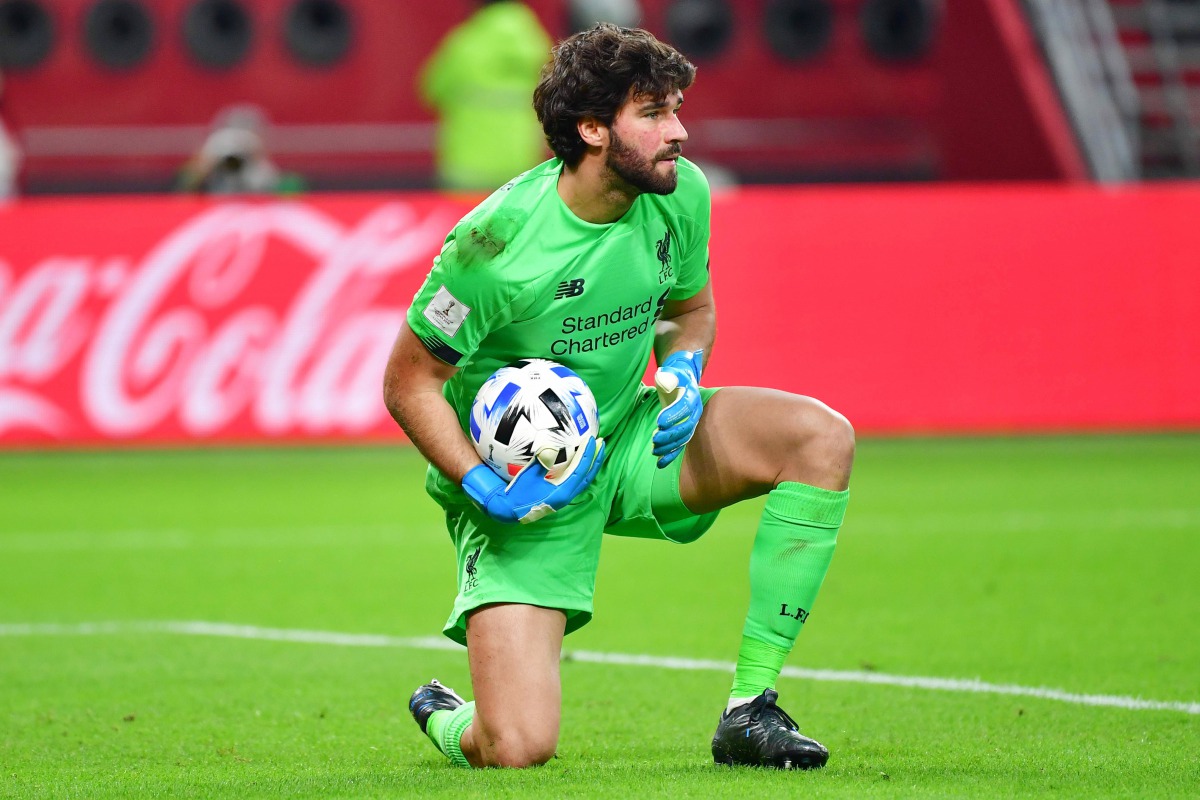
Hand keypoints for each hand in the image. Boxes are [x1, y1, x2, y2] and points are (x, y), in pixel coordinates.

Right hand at [461, 436, 604, 523]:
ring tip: (595, 449)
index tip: (592, 440)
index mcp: (561, 492)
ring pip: (583, 478)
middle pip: (588, 475)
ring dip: (590, 463)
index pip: (580, 471)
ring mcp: (564, 496)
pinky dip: (580, 468)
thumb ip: (541, 462)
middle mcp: (566, 495)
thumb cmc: (518, 492)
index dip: (588, 455)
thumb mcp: (528, 475)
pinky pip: (575, 479)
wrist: (509, 509)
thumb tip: (550, 448)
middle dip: (596, 459)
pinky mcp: (559, 494)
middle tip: (602, 442)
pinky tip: (579, 458)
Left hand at [652, 349, 703, 468]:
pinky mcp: (684, 431)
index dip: (674, 415)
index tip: (659, 422)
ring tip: (654, 450)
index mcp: (692, 395)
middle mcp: (695, 411)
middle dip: (670, 435)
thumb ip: (668, 376)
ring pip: (683, 439)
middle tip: (655, 439)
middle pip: (686, 427)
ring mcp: (691, 423)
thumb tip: (666, 382)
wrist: (683, 380)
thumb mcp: (671, 371)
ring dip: (669, 447)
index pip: (685, 407)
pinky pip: (679, 446)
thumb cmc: (674, 375)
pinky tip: (660, 464)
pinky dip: (670, 455)